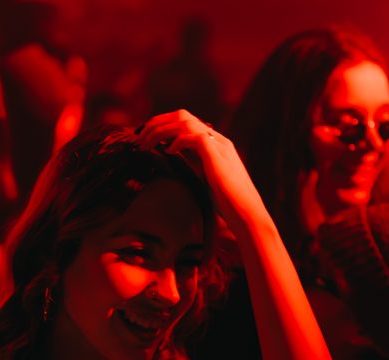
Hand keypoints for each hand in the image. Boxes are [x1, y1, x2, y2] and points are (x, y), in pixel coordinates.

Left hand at [136, 110, 270, 229]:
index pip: (186, 123)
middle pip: (182, 116)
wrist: (248, 215)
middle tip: (140, 137)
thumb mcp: (207, 181)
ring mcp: (219, 146)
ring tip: (146, 143)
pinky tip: (168, 151)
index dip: (163, 126)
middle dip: (157, 122)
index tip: (146, 137)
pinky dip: (177, 140)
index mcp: (216, 144)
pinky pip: (194, 136)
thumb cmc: (229, 205)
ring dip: (161, 129)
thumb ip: (195, 168)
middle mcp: (218, 140)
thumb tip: (175, 164)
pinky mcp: (218, 156)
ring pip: (185, 122)